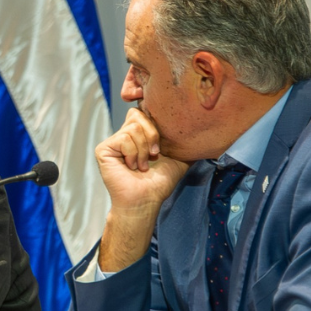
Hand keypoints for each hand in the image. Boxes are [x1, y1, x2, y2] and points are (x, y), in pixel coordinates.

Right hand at [96, 108, 188, 271]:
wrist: (146, 200)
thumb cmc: (159, 183)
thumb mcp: (178, 158)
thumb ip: (186, 143)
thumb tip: (206, 134)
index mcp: (139, 135)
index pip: (143, 110)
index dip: (152, 119)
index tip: (159, 144)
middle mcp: (124, 135)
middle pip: (138, 114)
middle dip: (153, 136)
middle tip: (154, 155)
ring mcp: (113, 142)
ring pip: (134, 127)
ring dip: (144, 150)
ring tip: (142, 166)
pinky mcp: (104, 149)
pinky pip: (124, 138)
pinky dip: (133, 154)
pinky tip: (131, 167)